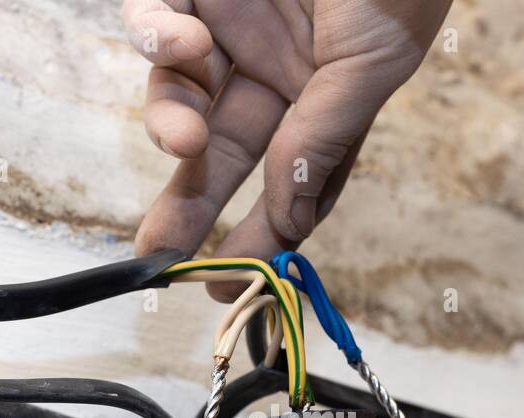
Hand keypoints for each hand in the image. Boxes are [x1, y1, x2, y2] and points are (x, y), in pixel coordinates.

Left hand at [122, 0, 450, 272]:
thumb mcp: (369, 61)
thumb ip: (323, 140)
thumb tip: (290, 228)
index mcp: (321, 97)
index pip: (281, 180)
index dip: (254, 232)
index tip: (226, 284)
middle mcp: (269, 69)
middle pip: (217, 154)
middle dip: (186, 203)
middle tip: (158, 252)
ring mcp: (228, 24)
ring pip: (177, 96)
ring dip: (171, 124)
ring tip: (180, 141)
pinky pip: (154, 18)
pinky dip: (158, 39)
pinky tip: (185, 43)